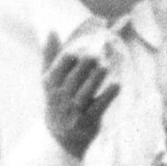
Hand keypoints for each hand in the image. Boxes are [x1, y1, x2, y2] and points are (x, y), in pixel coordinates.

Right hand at [42, 32, 119, 158]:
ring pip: (85, 92)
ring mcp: (73, 110)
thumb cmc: (57, 98)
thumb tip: (51, 30)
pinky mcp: (87, 120)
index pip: (59, 66)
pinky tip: (117, 85)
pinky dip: (107, 95)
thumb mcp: (49, 79)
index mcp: (50, 83)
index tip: (84, 46)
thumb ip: (50, 55)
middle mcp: (60, 96)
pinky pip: (98, 107)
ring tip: (106, 65)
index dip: (72, 56)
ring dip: (96, 78)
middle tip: (98, 52)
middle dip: (86, 65)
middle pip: (74, 78)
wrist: (60, 135)